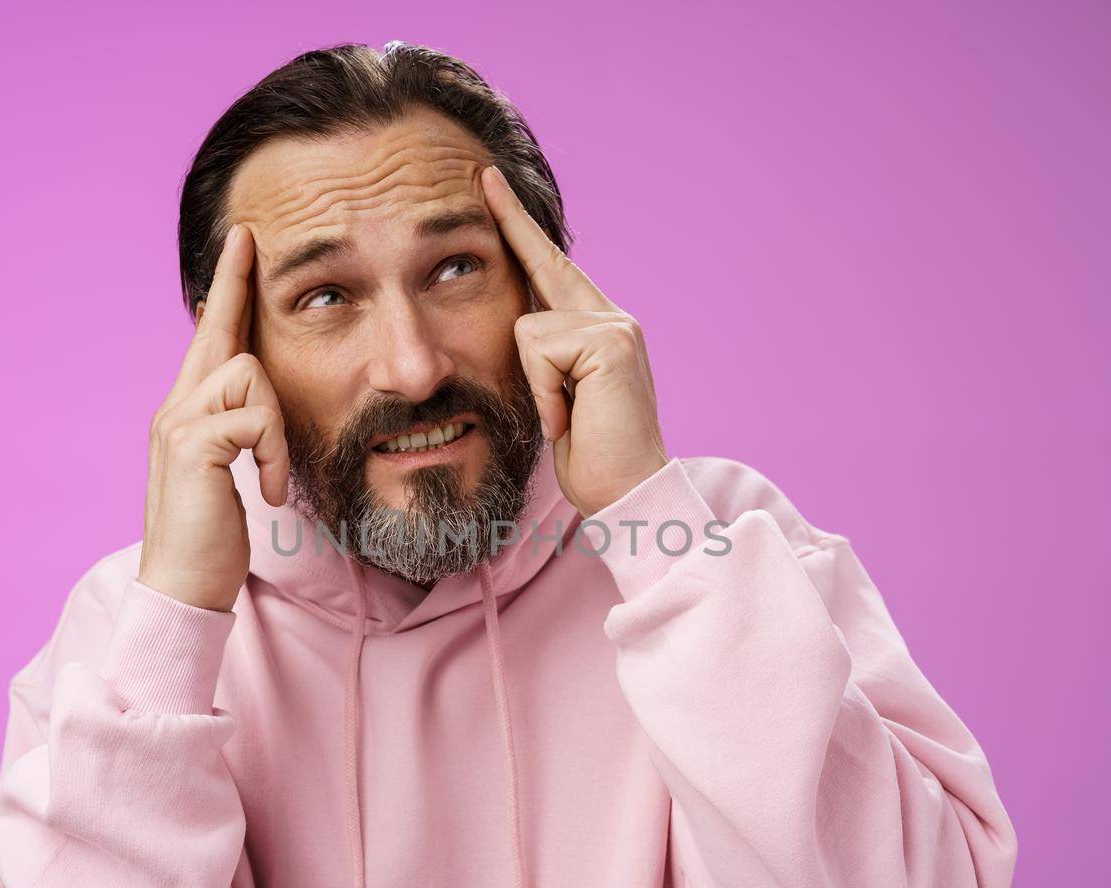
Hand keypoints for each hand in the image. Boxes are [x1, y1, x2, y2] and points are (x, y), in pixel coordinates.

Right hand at [138, 223, 288, 612]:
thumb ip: (239, 432)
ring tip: (271, 480)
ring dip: (277, 429)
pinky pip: (255, 419)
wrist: (183, 587)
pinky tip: (267, 493)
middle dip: (236, 281)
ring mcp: (179, 423)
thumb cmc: (213, 539)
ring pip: (250, 373)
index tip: (242, 247)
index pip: (210, 340)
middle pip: (216, 330)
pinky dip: (272, 457)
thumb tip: (259, 399)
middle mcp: (176, 407)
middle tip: (250, 237)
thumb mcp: (230, 474)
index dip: (228, 293)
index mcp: (188, 412)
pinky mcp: (194, 445)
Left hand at [480, 165, 667, 516]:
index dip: (519, 228)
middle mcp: (612, 317)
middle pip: (542, 263)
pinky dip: (545, 393)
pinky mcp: (610, 342)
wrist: (628, 493)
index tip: (491, 185)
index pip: (550, 268)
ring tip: (564, 417)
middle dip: (510, 219)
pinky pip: (539, 348)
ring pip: (527, 326)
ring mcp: (615, 326)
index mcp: (598, 327)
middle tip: (482, 172)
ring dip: (534, 383)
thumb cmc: (591, 457)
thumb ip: (544, 356)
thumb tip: (514, 326)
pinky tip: (569, 419)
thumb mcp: (557, 397)